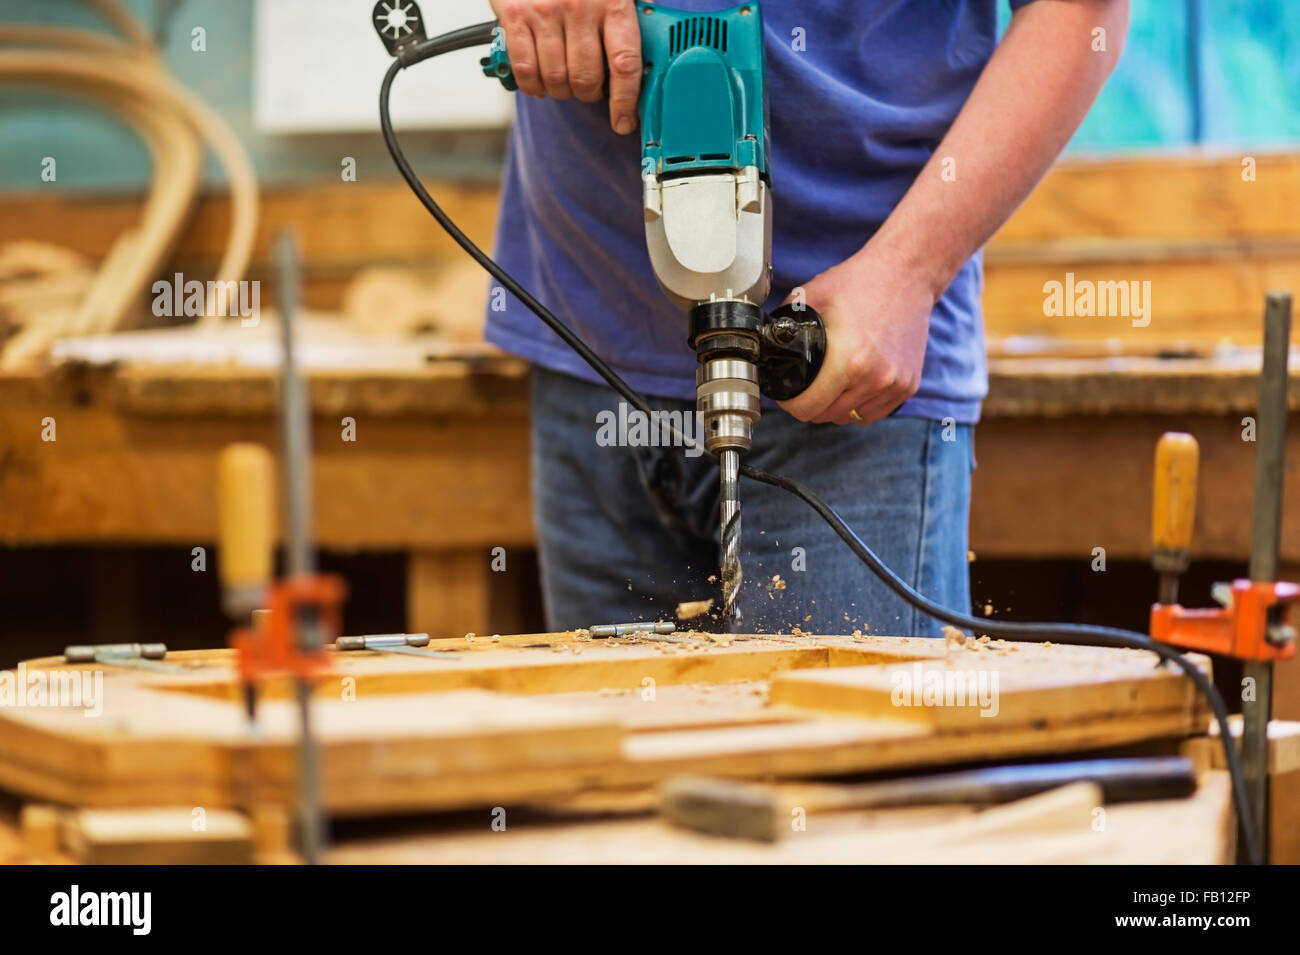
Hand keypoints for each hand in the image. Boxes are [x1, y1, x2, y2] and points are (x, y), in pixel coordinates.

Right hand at [490, 0, 642, 134]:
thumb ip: (628, 17)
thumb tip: (646, 61)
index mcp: (613, 2)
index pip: (625, 64)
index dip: (626, 101)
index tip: (624, 122)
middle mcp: (580, 8)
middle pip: (587, 78)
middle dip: (588, 94)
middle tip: (587, 89)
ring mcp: (545, 12)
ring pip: (556, 78)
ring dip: (560, 91)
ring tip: (562, 83)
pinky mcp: (515, 14)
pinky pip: (525, 68)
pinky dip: (532, 85)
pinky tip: (538, 83)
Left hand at [778, 245, 935, 425]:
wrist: (908, 273)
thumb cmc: (861, 282)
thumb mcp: (812, 296)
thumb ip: (784, 322)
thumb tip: (764, 339)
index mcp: (848, 361)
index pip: (809, 408)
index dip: (791, 404)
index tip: (787, 394)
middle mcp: (874, 379)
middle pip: (828, 416)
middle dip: (811, 405)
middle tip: (805, 389)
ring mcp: (895, 384)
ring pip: (851, 418)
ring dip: (836, 408)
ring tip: (828, 388)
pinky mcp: (908, 385)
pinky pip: (875, 413)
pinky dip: (860, 407)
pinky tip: (851, 389)